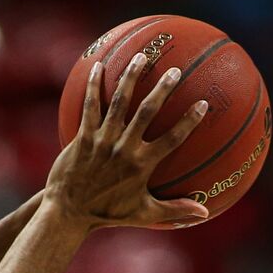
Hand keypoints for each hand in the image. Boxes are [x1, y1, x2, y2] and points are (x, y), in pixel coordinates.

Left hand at [45, 53, 208, 227]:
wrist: (68, 213)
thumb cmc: (108, 215)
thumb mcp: (143, 214)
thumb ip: (174, 210)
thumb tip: (205, 214)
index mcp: (141, 166)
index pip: (171, 140)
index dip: (188, 122)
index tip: (202, 104)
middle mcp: (123, 150)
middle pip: (146, 113)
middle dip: (162, 90)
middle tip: (174, 71)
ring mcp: (102, 141)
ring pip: (118, 103)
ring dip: (130, 78)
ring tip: (141, 56)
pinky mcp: (82, 137)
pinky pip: (89, 106)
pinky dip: (93, 85)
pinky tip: (99, 65)